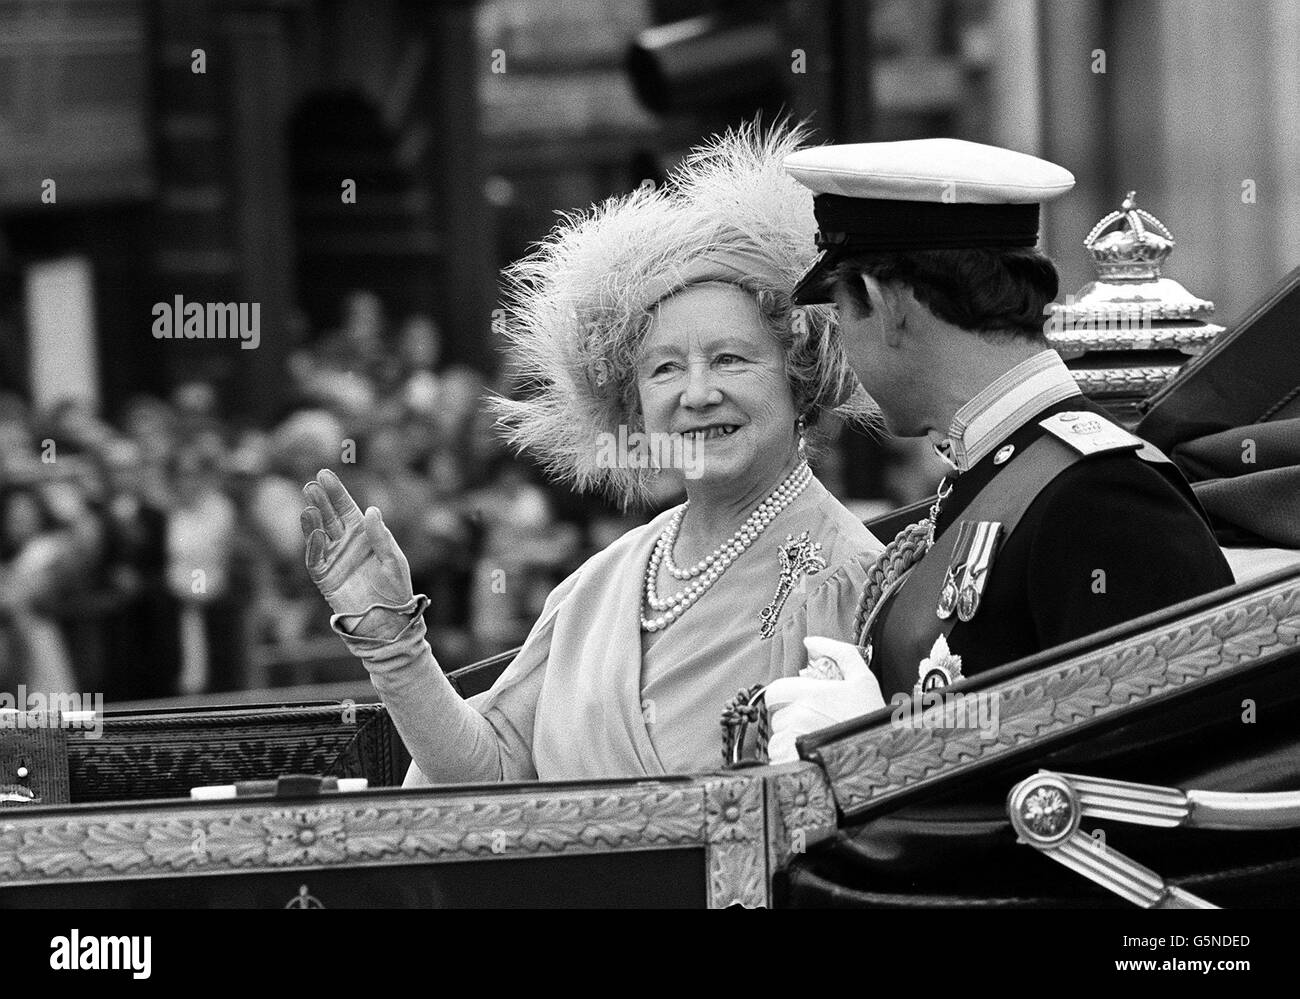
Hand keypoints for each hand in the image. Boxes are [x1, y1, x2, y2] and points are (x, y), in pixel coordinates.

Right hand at [301, 469, 413, 621]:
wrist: (387, 621)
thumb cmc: (396, 589)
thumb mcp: (393, 561)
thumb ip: (381, 537)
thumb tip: (371, 509)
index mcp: (364, 535)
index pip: (346, 508)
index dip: (336, 492)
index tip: (324, 475)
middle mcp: (346, 543)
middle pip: (330, 517)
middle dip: (321, 501)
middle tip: (312, 485)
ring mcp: (333, 559)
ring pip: (319, 534)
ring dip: (313, 520)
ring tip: (309, 505)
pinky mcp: (324, 576)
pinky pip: (315, 558)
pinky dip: (314, 545)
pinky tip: (316, 532)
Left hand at [764, 636, 885, 764]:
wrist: (885, 756)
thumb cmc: (872, 718)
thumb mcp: (863, 679)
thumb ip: (838, 653)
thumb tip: (811, 642)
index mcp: (811, 693)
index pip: (775, 691)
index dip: (786, 698)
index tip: (802, 706)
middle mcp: (799, 715)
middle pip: (777, 716)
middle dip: (791, 720)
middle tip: (815, 726)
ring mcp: (794, 740)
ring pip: (777, 738)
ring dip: (791, 741)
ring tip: (817, 743)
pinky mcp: (792, 762)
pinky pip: (779, 758)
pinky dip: (790, 759)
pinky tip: (812, 758)